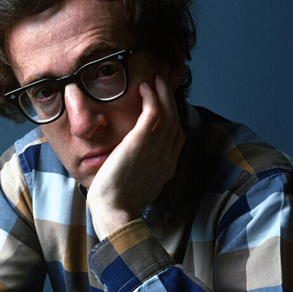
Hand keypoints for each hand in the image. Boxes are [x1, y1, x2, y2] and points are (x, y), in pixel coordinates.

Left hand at [87, 75, 184, 238]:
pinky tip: (144, 87)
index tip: (164, 104)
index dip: (173, 117)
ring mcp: (156, 149)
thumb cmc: (118, 206)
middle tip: (162, 82)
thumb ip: (139, 174)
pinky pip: (153, 112)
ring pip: (168, 112)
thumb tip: (129, 167)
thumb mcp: (136, 189)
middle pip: (175, 120)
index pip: (177, 136)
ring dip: (162, 91)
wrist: (115, 213)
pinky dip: (152, 96)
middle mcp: (166, 157)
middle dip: (170, 98)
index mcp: (166, 169)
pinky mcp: (141, 143)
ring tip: (155, 77)